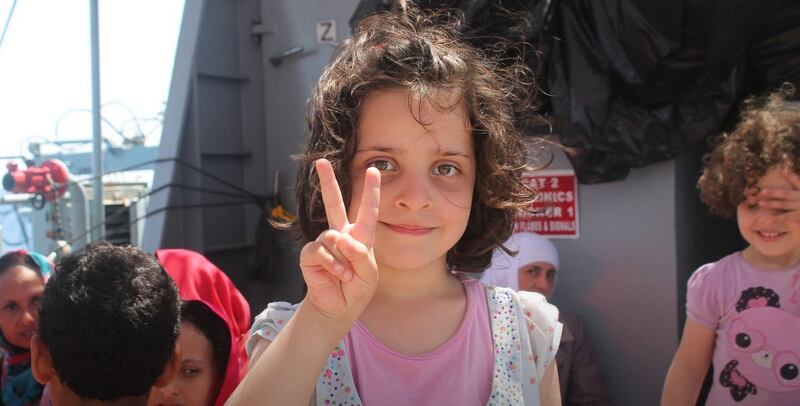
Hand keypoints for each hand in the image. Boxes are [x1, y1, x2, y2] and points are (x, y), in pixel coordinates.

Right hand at [299, 159, 380, 323]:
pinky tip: (336, 274)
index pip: (367, 211)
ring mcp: (324, 244)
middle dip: (327, 182)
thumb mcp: (369, 273)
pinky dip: (331, 263)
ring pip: (332, 237)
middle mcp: (340, 235)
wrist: (339, 308)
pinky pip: (320, 250)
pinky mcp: (310, 255)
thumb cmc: (357, 289)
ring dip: (342, 259)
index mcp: (359, 236)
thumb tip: (342, 238)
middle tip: (321, 162)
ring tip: (347, 275)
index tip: (373, 170)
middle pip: (334, 203)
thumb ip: (361, 255)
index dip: (370, 191)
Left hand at [758, 168, 799, 222]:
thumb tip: (784, 170)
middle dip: (774, 192)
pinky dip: (777, 218)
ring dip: (771, 204)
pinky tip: (768, 219)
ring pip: (784, 205)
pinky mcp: (799, 216)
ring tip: (760, 203)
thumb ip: (796, 181)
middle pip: (786, 194)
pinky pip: (787, 217)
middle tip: (762, 191)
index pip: (798, 182)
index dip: (791, 176)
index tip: (783, 170)